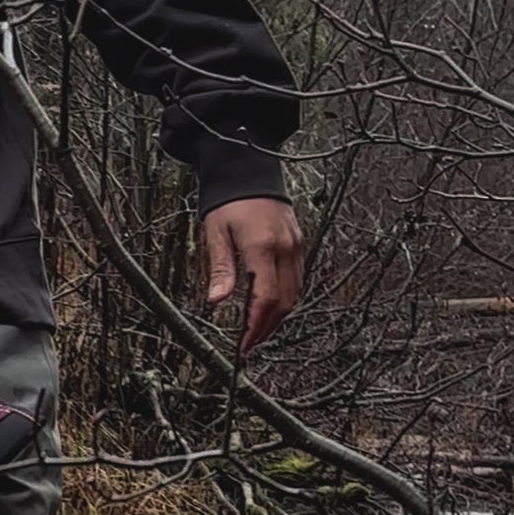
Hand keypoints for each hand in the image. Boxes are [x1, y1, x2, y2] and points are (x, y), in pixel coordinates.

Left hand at [203, 195, 303, 354]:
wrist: (250, 171)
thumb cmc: (229, 201)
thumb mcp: (216, 233)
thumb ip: (221, 268)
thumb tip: (217, 300)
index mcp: (262, 246)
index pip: (265, 297)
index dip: (255, 325)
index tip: (244, 343)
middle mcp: (285, 248)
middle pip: (284, 301)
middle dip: (268, 327)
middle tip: (251, 343)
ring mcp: (295, 246)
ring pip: (295, 293)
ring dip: (279, 316)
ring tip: (260, 330)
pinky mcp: (298, 243)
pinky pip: (298, 279)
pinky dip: (287, 298)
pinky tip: (272, 307)